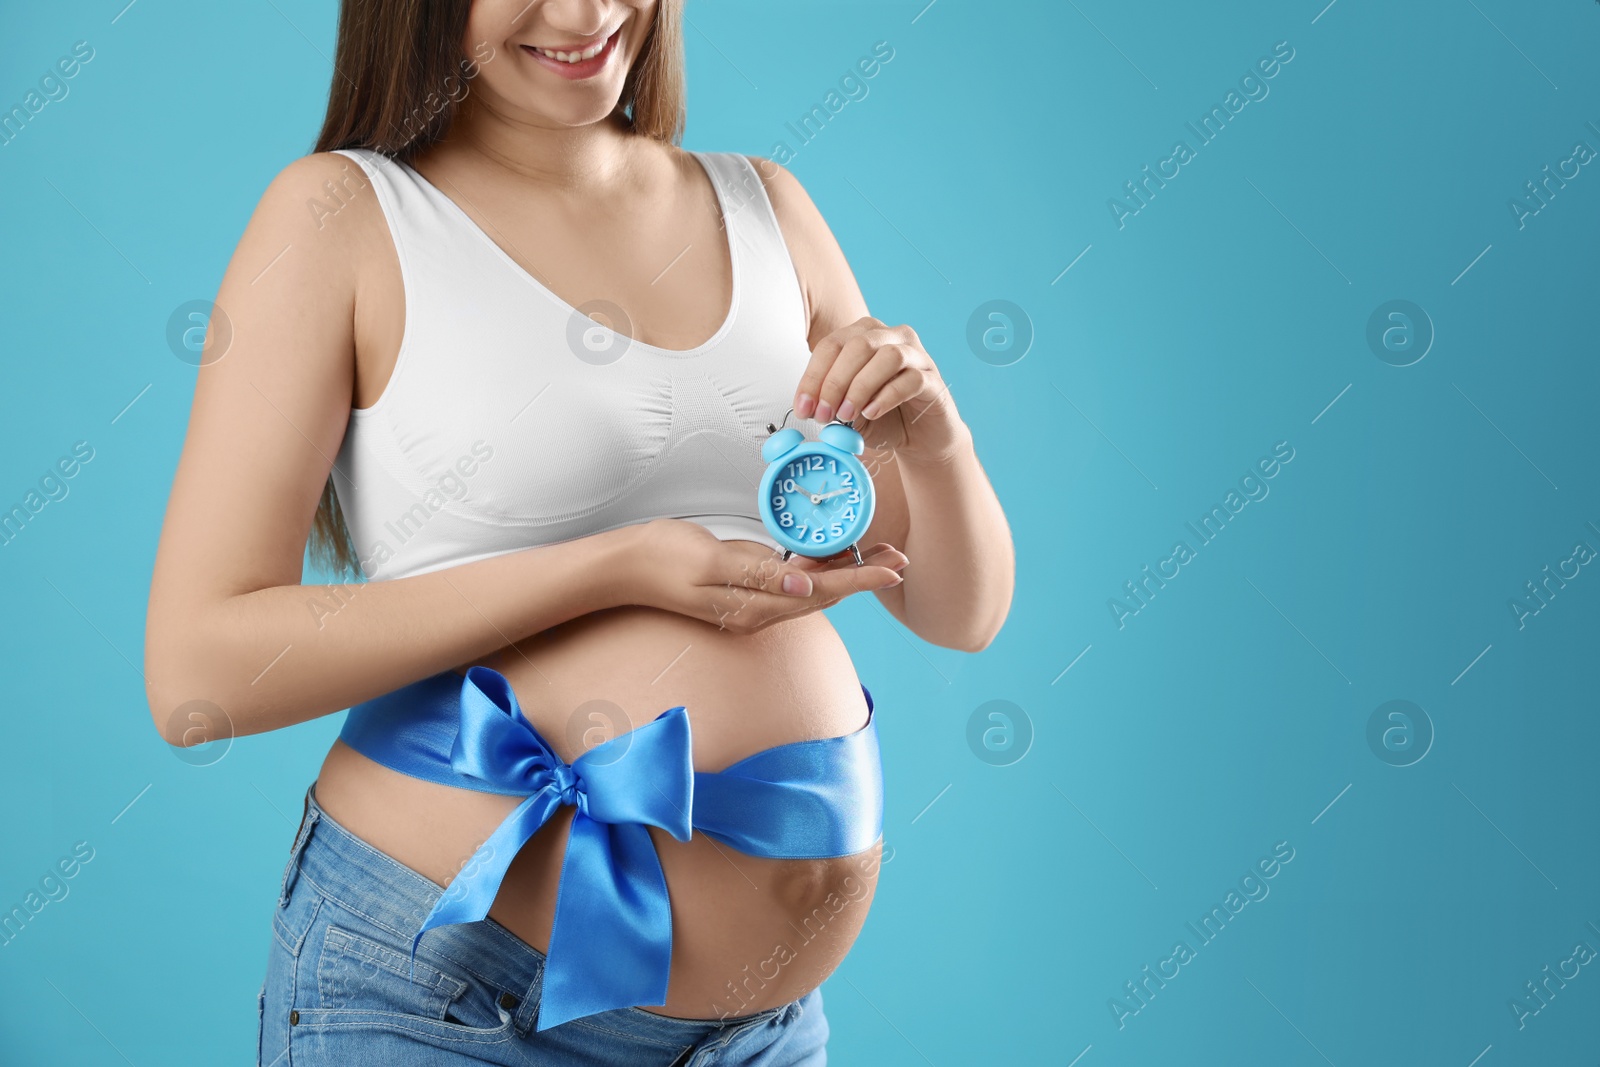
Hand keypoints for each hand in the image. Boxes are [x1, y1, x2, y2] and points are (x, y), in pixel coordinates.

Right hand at [624, 519, 907, 634]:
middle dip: (864, 575)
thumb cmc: (664, 559)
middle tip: (899, 555)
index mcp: (757, 606)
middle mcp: (760, 608)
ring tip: (877, 552)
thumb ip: (760, 576)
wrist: (625, 566)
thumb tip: (806, 589)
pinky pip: (789, 579)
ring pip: (811, 587)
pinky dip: (815, 567)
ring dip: (845, 571)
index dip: (861, 579)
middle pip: (825, 593)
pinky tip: (830, 554)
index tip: (894, 568)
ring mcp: (753, 599)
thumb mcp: (713, 563)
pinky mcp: (744, 586)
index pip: (823, 594)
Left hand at [794, 316, 969, 463]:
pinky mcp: (933, 379)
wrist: (921, 438)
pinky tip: (871, 414)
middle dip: (834, 381)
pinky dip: (886, 397)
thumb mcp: (848, 412)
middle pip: (858, 345)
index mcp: (865, 336)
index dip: (813, 376)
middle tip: (823, 415)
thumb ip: (831, 404)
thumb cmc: (883, 418)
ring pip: (887, 357)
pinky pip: (910, 380)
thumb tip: (809, 406)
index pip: (832, 345)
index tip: (803, 407)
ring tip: (846, 415)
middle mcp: (892, 337)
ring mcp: (916, 355)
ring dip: (860, 387)